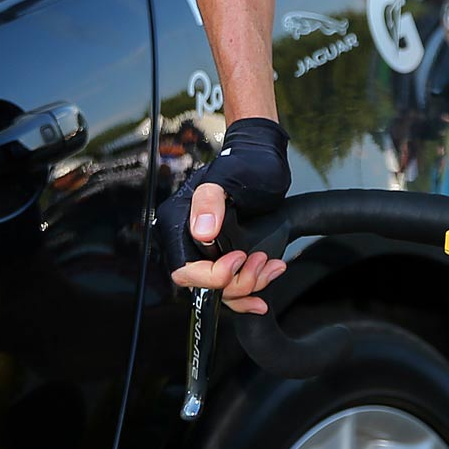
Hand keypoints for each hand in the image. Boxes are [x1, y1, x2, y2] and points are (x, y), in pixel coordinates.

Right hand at [157, 117, 291, 314]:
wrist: (264, 159)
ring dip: (250, 284)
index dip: (211, 274)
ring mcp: (207, 249)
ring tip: (270, 264)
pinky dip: (254, 286)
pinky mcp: (224, 255)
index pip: (184, 269)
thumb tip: (201, 232)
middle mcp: (188, 239)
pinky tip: (270, 271)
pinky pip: (233, 285)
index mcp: (178, 221)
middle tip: (260, 261)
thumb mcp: (227, 175)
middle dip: (237, 282)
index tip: (238, 258)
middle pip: (204, 285)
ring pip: (222, 289)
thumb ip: (209, 200)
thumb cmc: (244, 162)